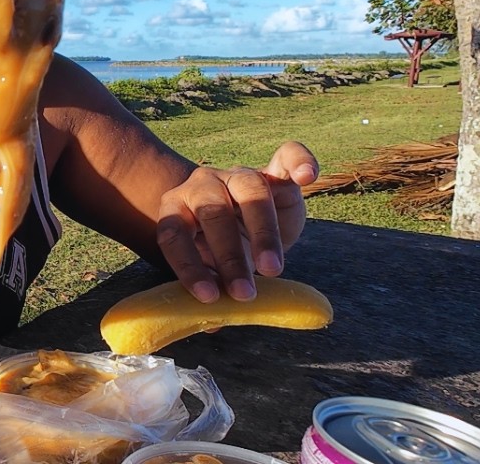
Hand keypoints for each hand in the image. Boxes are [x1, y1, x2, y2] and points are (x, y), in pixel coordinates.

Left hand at [155, 141, 317, 302]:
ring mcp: (239, 175)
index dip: (188, 266)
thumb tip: (212, 324)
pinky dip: (298, 161)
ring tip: (272, 269)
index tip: (209, 298)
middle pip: (212, 211)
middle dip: (228, 255)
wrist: (241, 222)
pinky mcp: (275, 171)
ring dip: (262, 231)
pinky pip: (287, 155)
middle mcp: (204, 186)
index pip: (173, 234)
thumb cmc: (219, 251)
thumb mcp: (211, 271)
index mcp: (176, 209)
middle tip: (244, 292)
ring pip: (250, 189)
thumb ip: (211, 291)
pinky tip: (307, 176)